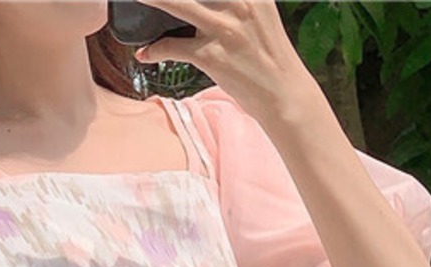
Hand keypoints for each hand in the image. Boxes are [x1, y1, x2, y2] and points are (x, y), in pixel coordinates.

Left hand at [132, 0, 311, 119]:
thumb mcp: (260, 11)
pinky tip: (145, 53)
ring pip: (176, 4)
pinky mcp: (213, 57)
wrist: (284, 94)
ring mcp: (224, 28)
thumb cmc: (269, 55)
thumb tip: (206, 1)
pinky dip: (155, 50)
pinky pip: (173, 48)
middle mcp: (238, 2)